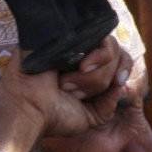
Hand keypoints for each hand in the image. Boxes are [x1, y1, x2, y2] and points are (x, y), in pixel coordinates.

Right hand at [0, 36, 131, 151]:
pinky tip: (80, 67)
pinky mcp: (63, 35)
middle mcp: (78, 55)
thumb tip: (121, 84)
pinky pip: (99, 38)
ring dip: (94, 75)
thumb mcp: (90, 117)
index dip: (122, 70)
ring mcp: (70, 44)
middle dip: (102, 80)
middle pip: (115, 54)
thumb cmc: (54, 117)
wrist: (29, 110)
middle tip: (76, 94)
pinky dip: (98, 57)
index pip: (117, 59)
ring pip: (107, 47)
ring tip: (67, 84)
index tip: (118, 83)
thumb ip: (108, 103)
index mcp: (83, 71)